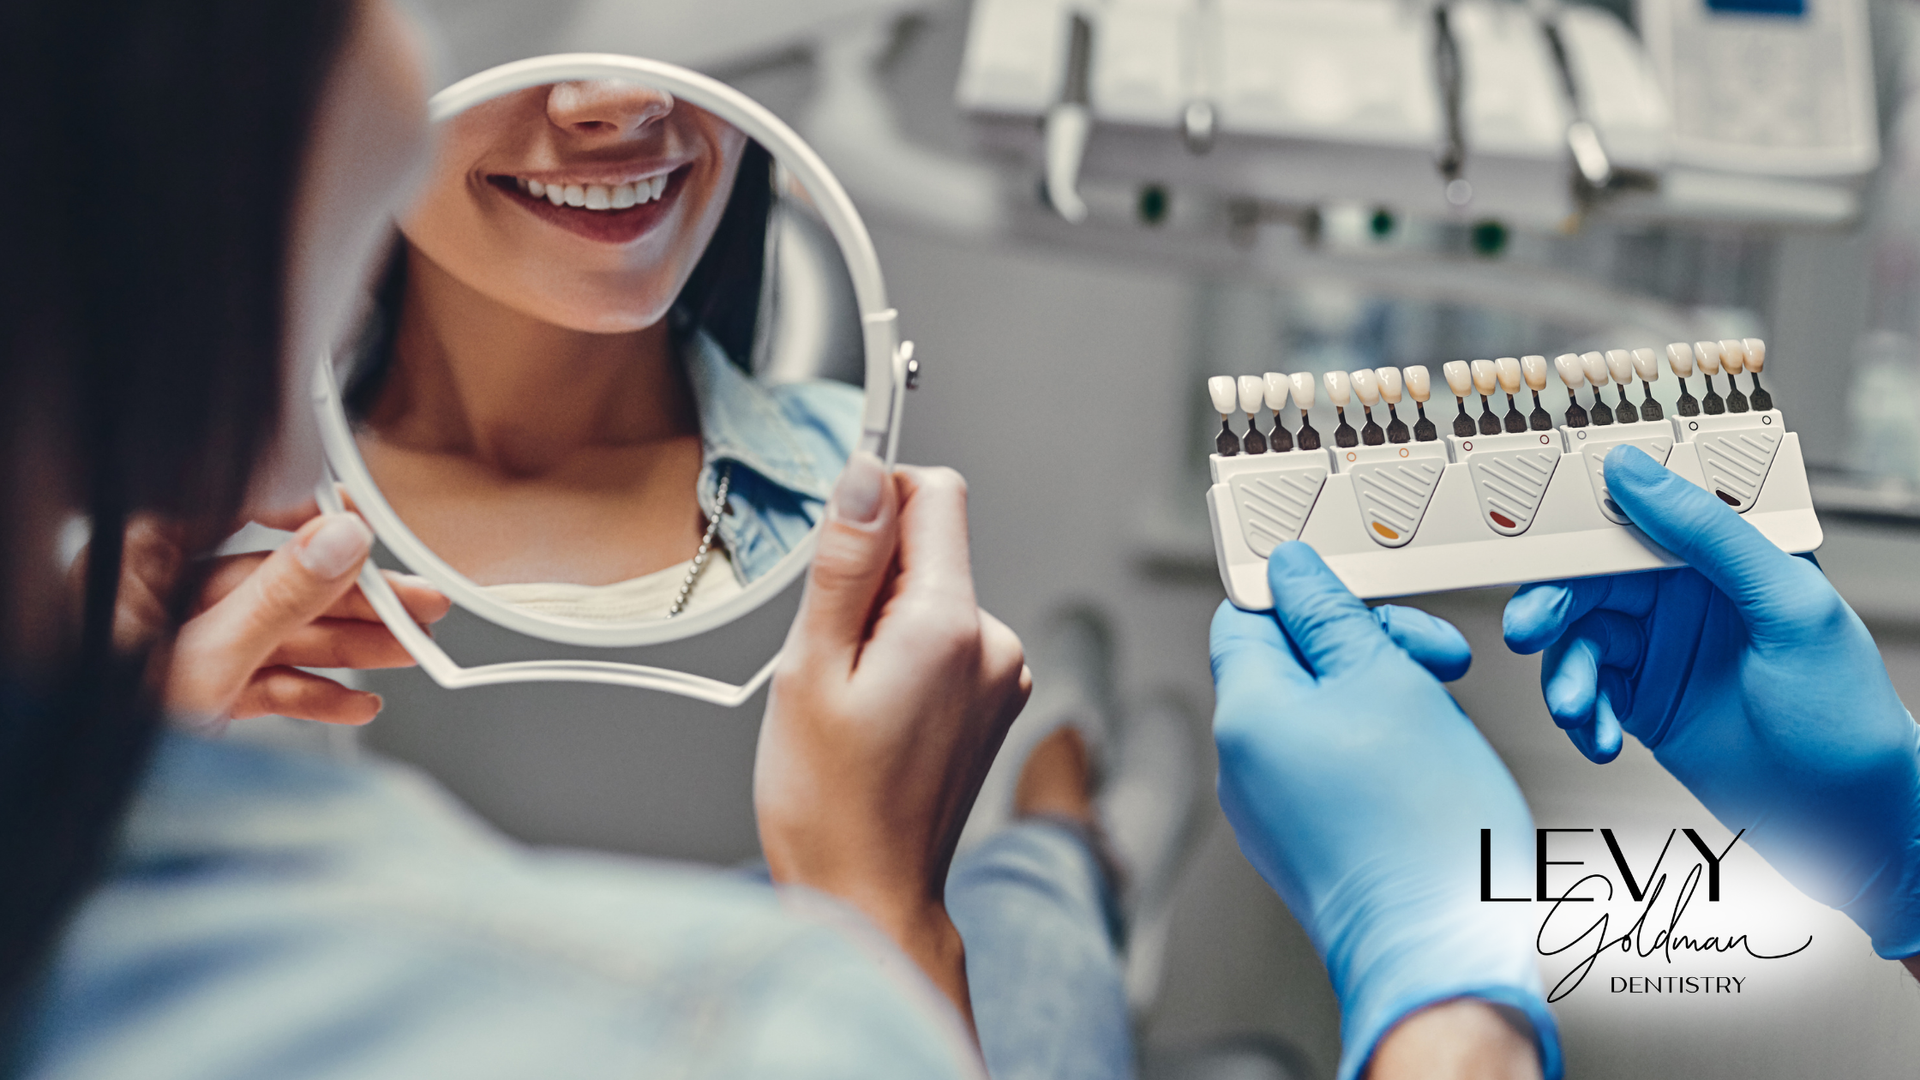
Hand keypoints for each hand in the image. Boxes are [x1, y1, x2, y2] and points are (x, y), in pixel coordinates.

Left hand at [117, 508, 449, 730]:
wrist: (83, 809)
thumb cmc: (99, 730)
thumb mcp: (205, 659)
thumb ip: (279, 598)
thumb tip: (341, 541)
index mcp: (141, 563)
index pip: (234, 512)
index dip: (303, 513)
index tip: (360, 521)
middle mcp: (163, 599)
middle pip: (277, 582)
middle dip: (352, 598)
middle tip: (413, 600)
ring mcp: (186, 648)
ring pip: (283, 634)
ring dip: (349, 647)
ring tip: (408, 649)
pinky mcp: (203, 693)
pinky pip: (269, 682)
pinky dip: (315, 694)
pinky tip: (358, 702)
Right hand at [755, 453, 1031, 1030]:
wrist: (868, 896)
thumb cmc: (830, 805)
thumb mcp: (811, 668)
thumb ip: (845, 563)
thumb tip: (866, 476)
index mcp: (950, 626)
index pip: (935, 493)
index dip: (876, 500)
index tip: (835, 544)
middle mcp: (994, 645)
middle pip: (930, 546)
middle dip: (871, 577)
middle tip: (831, 655)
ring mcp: (1001, 676)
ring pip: (933, 594)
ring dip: (884, 622)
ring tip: (852, 697)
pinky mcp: (994, 701)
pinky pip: (946, 638)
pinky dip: (905, 655)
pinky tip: (876, 713)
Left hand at [1211, 543, 1559, 1079]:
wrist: (1440, 954)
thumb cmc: (1422, 829)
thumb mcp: (1389, 683)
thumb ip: (1332, 617)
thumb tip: (1291, 570)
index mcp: (1246, 714)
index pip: (1245, 615)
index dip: (1303, 593)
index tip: (1361, 591)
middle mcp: (1241, 765)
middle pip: (1291, 663)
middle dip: (1366, 648)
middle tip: (1438, 660)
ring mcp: (1270, 811)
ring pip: (1322, 715)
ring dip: (1385, 698)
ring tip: (1443, 725)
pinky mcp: (1306, 844)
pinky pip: (1332, 768)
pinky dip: (1381, 752)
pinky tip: (1431, 769)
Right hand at [1503, 444, 1919, 958]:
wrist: (1845, 825)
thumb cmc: (1846, 715)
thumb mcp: (1787, 606)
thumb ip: (1710, 535)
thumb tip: (1636, 471)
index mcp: (1725, 553)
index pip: (1640, 511)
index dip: (1580, 514)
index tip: (1530, 527)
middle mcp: (1685, 594)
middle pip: (1588, 577)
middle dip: (1551, 604)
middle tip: (1529, 630)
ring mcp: (1659, 648)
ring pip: (1576, 638)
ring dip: (1566, 675)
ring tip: (1579, 711)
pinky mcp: (1639, 701)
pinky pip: (1584, 693)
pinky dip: (1581, 716)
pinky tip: (1599, 739)